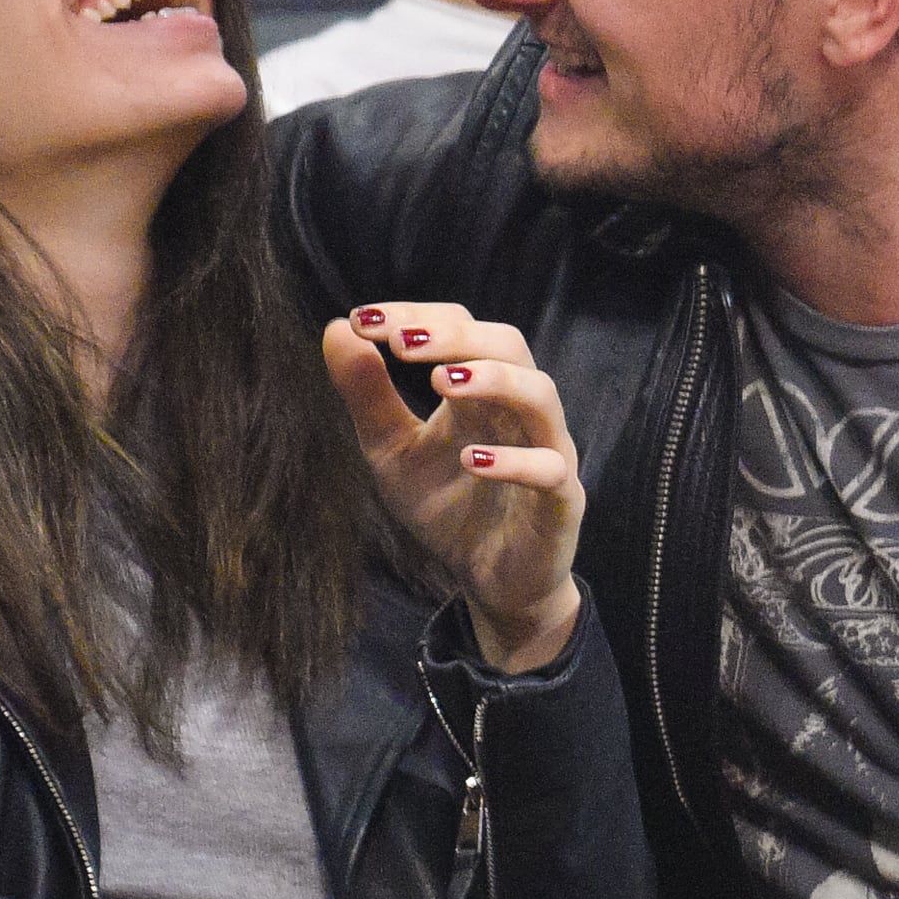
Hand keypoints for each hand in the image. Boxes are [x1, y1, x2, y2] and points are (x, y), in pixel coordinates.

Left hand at [325, 303, 582, 671]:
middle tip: (402, 340)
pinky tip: (470, 460)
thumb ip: (368, 396)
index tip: (363, 321)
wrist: (489, 582)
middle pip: (507, 344)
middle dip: (455, 336)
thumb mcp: (391, 452)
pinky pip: (550, 469)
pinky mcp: (561, 500)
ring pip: (540, 395)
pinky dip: (514, 462)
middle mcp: (516, 410)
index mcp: (478, 391)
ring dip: (494, 380)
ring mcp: (545, 450)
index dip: (415, 316)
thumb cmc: (446, 508)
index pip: (459, 328)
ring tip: (442, 382)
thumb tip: (337, 327)